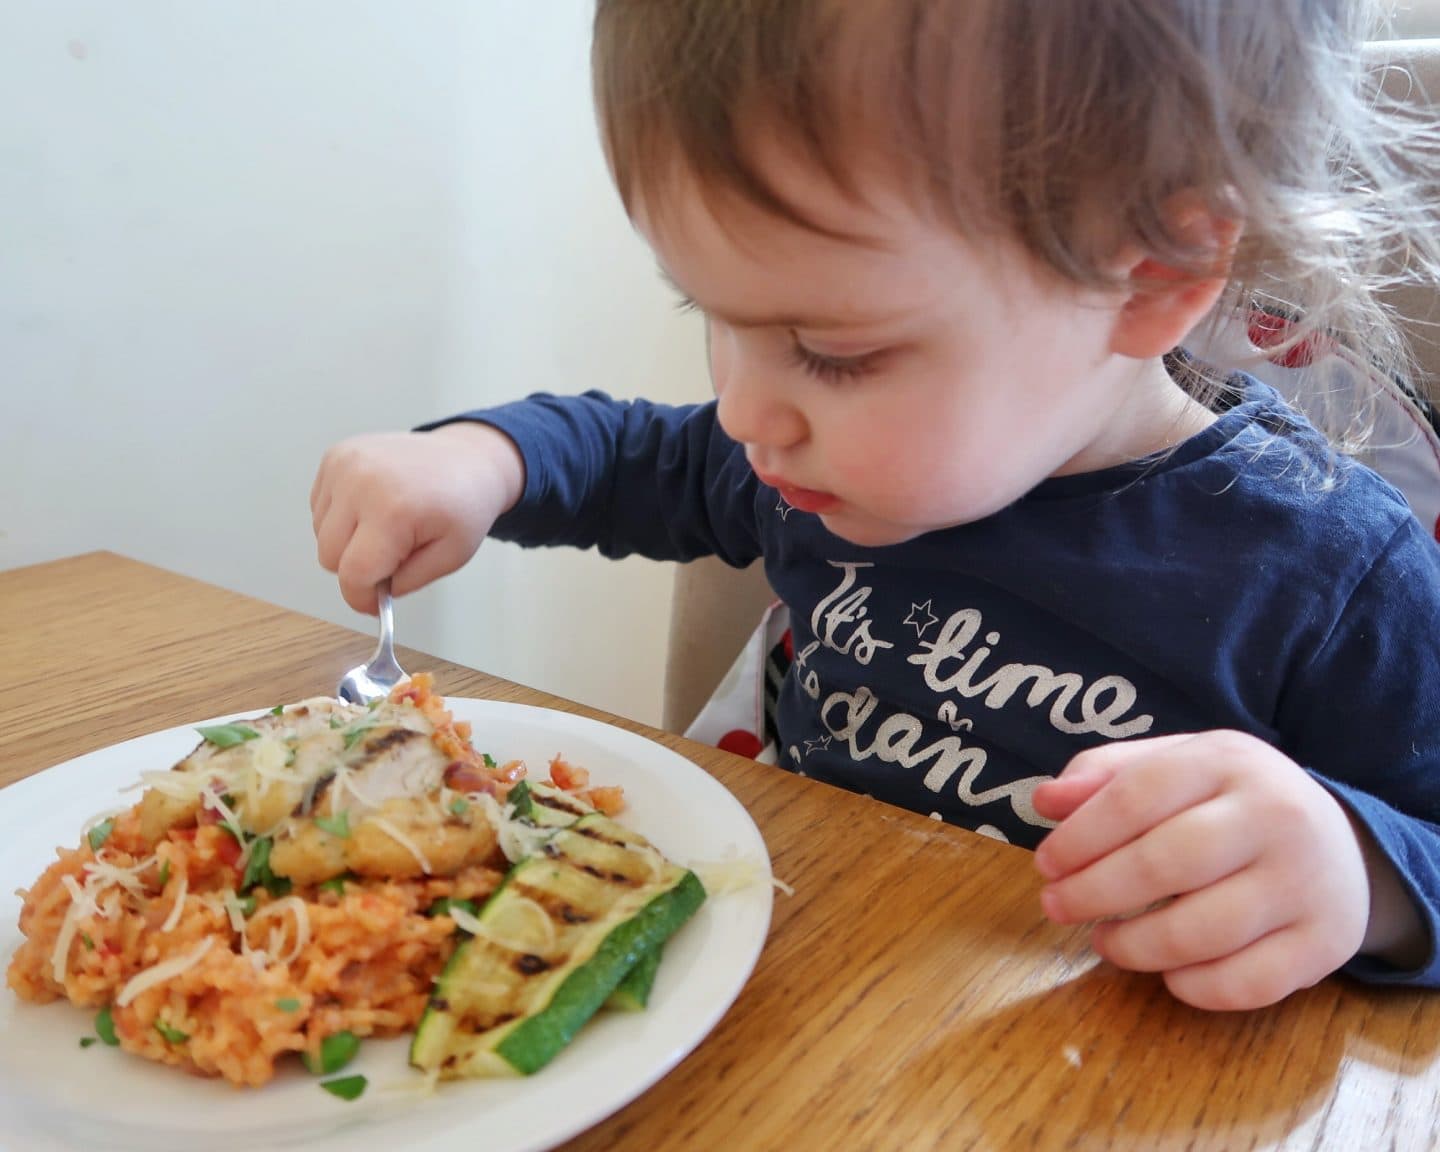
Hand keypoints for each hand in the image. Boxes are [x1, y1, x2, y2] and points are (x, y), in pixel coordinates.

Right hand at [310, 422, 525, 613]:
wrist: (465, 458)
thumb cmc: (462, 506)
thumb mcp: (450, 557)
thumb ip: (406, 583)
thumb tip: (370, 596)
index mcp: (393, 511)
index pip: (353, 574)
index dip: (362, 597)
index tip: (375, 602)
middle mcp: (360, 483)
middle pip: (329, 556)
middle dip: (357, 567)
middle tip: (391, 557)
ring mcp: (344, 465)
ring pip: (321, 532)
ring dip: (347, 540)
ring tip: (386, 525)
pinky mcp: (335, 456)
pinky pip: (320, 507)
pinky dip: (341, 516)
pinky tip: (373, 506)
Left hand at [1032, 731, 1371, 1010]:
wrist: (1343, 844)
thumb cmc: (1231, 802)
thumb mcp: (1175, 764)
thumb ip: (1106, 775)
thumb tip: (1045, 801)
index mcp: (1228, 761)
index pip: (1138, 796)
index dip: (1080, 836)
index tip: (1045, 864)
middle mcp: (1275, 817)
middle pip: (1165, 864)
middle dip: (1094, 892)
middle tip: (1055, 906)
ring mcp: (1305, 884)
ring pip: (1201, 932)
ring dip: (1133, 946)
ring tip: (1103, 940)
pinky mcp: (1323, 946)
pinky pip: (1244, 983)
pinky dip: (1191, 987)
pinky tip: (1165, 972)